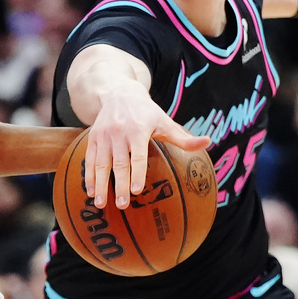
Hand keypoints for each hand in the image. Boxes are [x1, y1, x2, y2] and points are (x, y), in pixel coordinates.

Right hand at [86, 85, 209, 209]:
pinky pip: (90, 159)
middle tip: (122, 205)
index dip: (137, 173)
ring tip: (99, 203)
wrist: (119, 93)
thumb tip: (208, 142)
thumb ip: (183, 137)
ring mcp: (104, 135)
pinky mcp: (93, 138)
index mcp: (138, 129)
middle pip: (119, 163)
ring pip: (101, 163)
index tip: (136, 191)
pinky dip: (89, 176)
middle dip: (119, 185)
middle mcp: (119, 133)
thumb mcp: (165, 121)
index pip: (137, 155)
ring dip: (100, 184)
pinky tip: (90, 191)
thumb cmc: (147, 112)